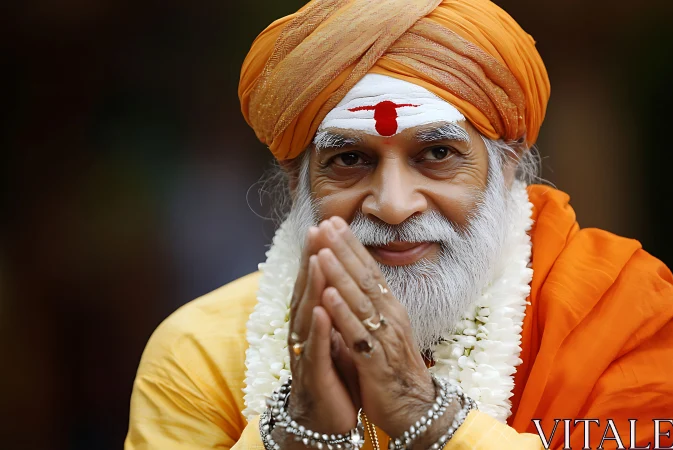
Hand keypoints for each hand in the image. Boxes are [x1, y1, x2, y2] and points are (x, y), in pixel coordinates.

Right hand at [282, 226, 359, 439]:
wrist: (326, 421)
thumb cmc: (333, 375)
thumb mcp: (335, 338)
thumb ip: (332, 310)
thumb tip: (338, 279)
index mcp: (312, 322)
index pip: (313, 282)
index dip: (318, 253)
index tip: (324, 224)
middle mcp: (304, 333)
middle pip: (306, 290)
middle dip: (311, 259)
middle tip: (315, 229)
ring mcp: (306, 353)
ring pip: (307, 315)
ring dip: (312, 287)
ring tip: (317, 260)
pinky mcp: (314, 375)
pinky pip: (316, 349)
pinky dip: (319, 329)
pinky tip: (321, 310)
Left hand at [314, 217, 437, 438]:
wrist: (414, 409)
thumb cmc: (394, 369)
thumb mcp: (385, 331)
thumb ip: (371, 306)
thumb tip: (356, 280)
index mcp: (390, 308)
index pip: (369, 270)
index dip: (351, 245)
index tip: (334, 222)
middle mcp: (390, 316)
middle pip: (364, 277)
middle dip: (343, 249)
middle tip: (326, 224)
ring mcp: (384, 337)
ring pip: (359, 300)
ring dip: (340, 274)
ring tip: (322, 250)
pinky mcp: (375, 361)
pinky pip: (357, 333)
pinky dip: (342, 312)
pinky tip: (327, 295)